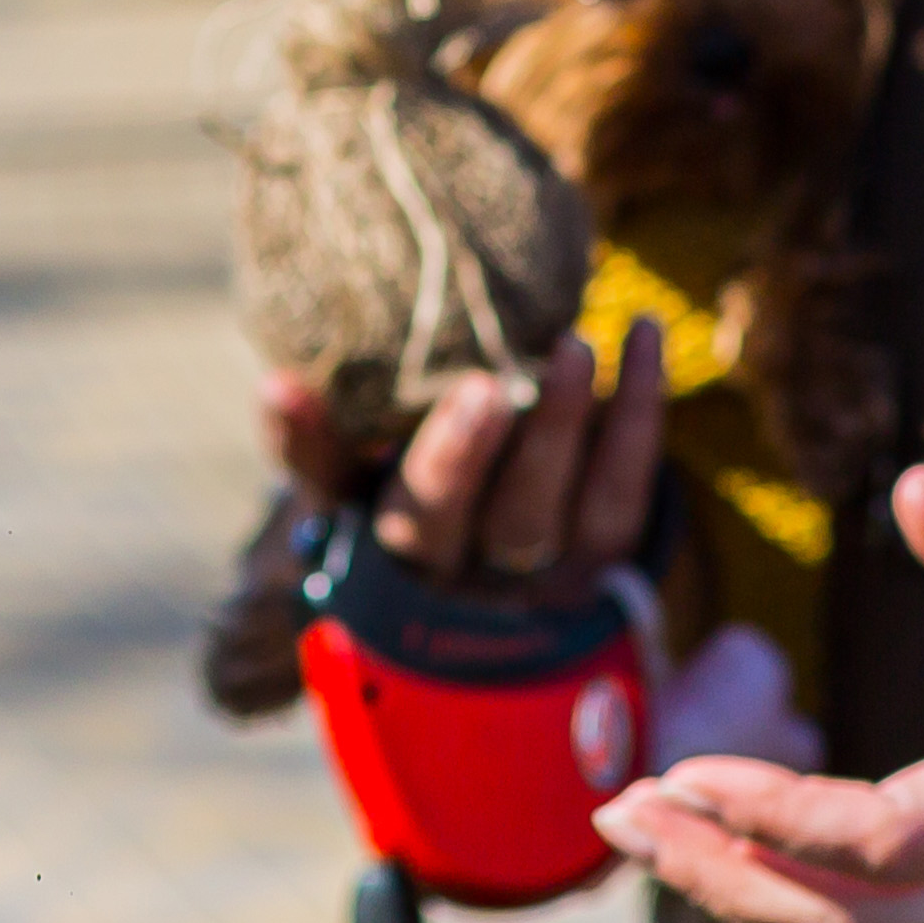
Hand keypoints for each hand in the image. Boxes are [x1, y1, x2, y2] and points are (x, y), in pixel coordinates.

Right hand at [251, 320, 669, 606]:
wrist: (483, 585)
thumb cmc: (391, 501)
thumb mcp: (342, 486)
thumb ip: (308, 444)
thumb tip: (277, 385)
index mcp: (391, 559)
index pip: (380, 512)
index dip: (374, 461)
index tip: (332, 390)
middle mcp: (469, 582)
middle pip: (472, 525)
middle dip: (474, 457)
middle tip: (483, 382)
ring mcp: (543, 580)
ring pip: (560, 516)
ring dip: (568, 429)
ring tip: (575, 346)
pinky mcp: (605, 565)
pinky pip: (627, 496)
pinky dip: (640, 416)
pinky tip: (645, 337)